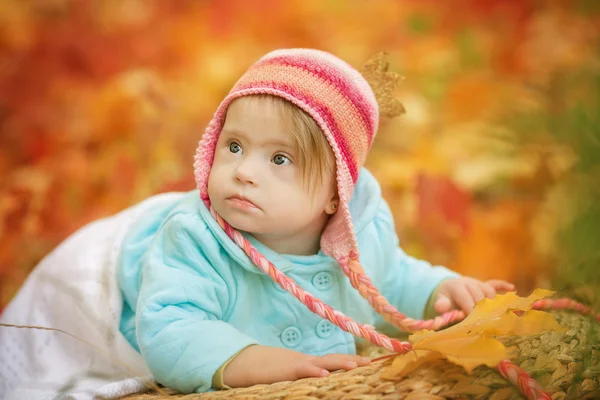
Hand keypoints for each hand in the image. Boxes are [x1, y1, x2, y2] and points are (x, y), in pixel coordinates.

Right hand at [223, 345, 369, 387]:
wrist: (249, 362)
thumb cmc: (270, 372)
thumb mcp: (292, 376)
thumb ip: (307, 378)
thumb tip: (324, 382)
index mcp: (311, 365)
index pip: (335, 361)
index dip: (351, 361)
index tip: (370, 363)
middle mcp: (309, 363)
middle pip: (335, 359)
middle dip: (353, 361)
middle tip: (372, 364)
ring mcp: (299, 365)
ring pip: (323, 363)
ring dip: (340, 364)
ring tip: (357, 367)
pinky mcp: (288, 370)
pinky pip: (303, 370)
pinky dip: (314, 372)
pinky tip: (325, 375)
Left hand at [434, 277, 514, 314]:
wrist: (448, 287)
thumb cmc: (445, 299)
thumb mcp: (440, 302)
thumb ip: (441, 306)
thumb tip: (440, 310)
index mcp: (456, 287)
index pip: (465, 297)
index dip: (469, 309)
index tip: (473, 321)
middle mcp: (468, 282)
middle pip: (479, 295)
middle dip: (482, 308)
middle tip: (485, 321)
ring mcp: (478, 283)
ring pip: (489, 291)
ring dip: (492, 302)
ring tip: (495, 315)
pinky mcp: (485, 284)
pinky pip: (495, 283)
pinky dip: (503, 286)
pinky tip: (511, 288)